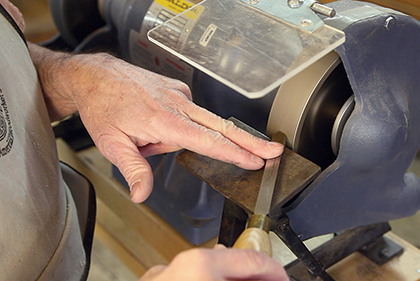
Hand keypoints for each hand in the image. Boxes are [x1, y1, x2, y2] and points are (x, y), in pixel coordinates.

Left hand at [28, 45, 283, 202]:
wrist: (96, 75)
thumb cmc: (103, 106)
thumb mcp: (111, 143)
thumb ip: (133, 169)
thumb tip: (142, 194)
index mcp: (165, 120)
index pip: (208, 141)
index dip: (234, 153)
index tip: (254, 161)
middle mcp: (178, 105)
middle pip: (222, 127)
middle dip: (250, 142)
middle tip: (274, 152)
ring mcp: (180, 94)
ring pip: (198, 123)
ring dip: (184, 138)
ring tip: (144, 137)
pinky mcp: (178, 89)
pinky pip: (187, 113)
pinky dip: (176, 124)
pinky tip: (152, 124)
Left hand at [138, 246, 288, 280]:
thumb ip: (250, 278)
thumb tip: (268, 275)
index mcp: (201, 264)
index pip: (252, 259)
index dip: (274, 269)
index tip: (282, 277)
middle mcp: (180, 264)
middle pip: (230, 261)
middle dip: (252, 274)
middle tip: (269, 280)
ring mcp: (164, 276)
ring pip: (208, 269)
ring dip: (229, 277)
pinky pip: (187, 277)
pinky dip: (205, 279)